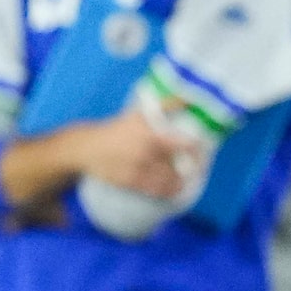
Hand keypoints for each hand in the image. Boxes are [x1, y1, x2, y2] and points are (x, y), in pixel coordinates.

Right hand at [78, 108, 196, 200]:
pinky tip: (172, 190)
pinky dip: (168, 191)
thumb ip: (166, 105)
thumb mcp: (139, 113)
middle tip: (197, 169)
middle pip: (179, 166)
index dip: (198, 152)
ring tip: (185, 181)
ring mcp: (138, 169)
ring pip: (169, 181)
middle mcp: (147, 154)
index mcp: (152, 135)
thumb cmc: (117, 129)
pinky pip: (156, 190)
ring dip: (181, 182)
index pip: (186, 146)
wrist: (86, 147)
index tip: (204, 154)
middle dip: (191, 169)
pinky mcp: (130, 182)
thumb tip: (188, 98)